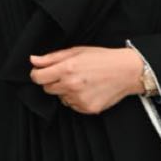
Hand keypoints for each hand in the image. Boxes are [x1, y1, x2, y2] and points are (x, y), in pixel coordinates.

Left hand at [29, 46, 143, 114]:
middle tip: (68, 74)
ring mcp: (79, 98)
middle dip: (53, 81)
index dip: (37, 74)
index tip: (41, 72)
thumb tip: (33, 60)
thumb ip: (52, 57)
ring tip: (82, 81)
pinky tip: (88, 90)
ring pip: (60, 97)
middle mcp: (71, 85)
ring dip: (66, 91)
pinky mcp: (87, 108)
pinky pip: (72, 105)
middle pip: (47, 88)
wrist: (127, 71)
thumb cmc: (102, 58)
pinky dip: (76, 99)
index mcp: (67, 68)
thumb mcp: (76, 51)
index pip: (37, 77)